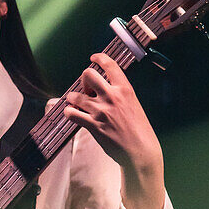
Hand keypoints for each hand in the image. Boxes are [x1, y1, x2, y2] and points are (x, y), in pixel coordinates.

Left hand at [64, 52, 165, 208]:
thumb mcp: (134, 104)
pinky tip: (72, 114)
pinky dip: (69, 112)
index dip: (99, 58)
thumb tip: (107, 90)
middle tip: (86, 89)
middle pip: (88, 75)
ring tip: (77, 103)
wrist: (140, 150)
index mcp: (125, 90)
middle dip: (83, 79)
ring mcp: (100, 111)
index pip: (110, 65)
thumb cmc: (140, 129)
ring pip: (75, 95)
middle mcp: (112, 97)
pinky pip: (72, 114)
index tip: (93, 58)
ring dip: (73, 98)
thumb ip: (120, 95)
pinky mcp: (92, 125)